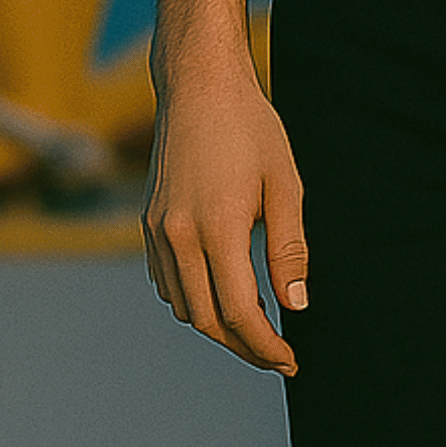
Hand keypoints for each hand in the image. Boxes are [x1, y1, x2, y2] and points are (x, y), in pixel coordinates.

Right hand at [143, 72, 307, 374]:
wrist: (200, 87)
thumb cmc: (252, 129)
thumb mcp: (285, 183)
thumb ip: (289, 248)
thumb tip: (295, 305)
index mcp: (218, 229)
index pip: (240, 312)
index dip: (266, 345)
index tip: (290, 359)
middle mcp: (178, 237)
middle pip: (208, 320)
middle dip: (243, 345)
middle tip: (277, 353)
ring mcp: (158, 233)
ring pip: (184, 306)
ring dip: (218, 323)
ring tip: (256, 324)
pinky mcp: (149, 224)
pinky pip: (168, 282)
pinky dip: (193, 298)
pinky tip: (222, 290)